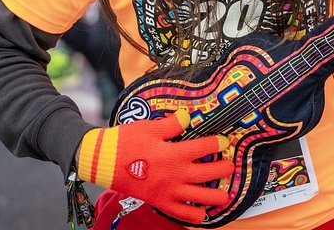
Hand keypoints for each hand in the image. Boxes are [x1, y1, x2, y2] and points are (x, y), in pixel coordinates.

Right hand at [76, 110, 232, 223]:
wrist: (103, 162)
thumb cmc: (126, 142)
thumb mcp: (149, 127)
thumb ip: (171, 124)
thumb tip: (187, 116)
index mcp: (174, 153)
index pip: (204, 148)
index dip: (218, 143)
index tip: (224, 141)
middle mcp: (176, 174)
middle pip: (209, 173)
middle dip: (223, 169)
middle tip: (230, 166)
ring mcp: (168, 191)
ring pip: (200, 198)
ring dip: (216, 196)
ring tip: (225, 194)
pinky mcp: (159, 202)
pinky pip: (180, 214)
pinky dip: (194, 216)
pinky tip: (202, 215)